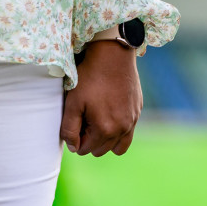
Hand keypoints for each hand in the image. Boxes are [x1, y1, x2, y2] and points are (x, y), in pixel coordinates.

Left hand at [61, 41, 142, 156]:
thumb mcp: (73, 102)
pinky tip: (111, 111)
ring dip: (106, 139)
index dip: (77, 137)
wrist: (113, 55)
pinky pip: (128, 132)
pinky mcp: (138, 111)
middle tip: (86, 117)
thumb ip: (69, 129)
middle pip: (101, 150)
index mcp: (105, 129)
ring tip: (99, 120)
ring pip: (118, 146)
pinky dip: (119, 129)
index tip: (77, 119)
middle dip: (91, 139)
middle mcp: (123, 129)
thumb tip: (73, 147)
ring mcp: (133, 120)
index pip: (85, 149)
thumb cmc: (90, 78)